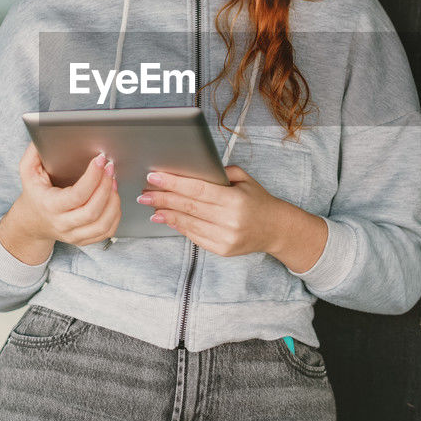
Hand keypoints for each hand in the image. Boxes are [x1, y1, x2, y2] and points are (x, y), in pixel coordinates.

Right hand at [1, 144, 121, 249]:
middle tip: (111, 168)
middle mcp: (62, 223)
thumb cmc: (35, 193)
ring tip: (113, 182)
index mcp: (49, 206)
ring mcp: (74, 235)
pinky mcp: (84, 239)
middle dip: (106, 187)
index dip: (93, 177)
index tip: (101, 160)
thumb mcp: (27, 171)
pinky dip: (115, 214)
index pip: (77, 195)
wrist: (32, 222)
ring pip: (102, 224)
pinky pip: (107, 231)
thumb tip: (42, 133)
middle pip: (92, 211)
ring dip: (113, 201)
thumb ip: (33, 153)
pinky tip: (113, 198)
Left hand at [138, 165, 294, 257]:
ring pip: (188, 223)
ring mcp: (225, 237)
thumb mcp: (245, 180)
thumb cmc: (258, 200)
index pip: (197, 189)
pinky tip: (166, 218)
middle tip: (143, 193)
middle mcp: (229, 220)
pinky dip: (178, 226)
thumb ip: (220, 173)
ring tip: (150, 205)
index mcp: (235, 199)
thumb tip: (190, 170)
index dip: (173, 183)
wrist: (276, 229)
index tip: (153, 177)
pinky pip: (194, 236)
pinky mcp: (222, 249)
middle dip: (162, 198)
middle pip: (188, 207)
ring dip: (166, 214)